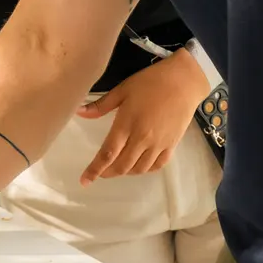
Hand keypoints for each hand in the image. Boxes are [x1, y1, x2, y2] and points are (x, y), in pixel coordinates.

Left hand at [75, 48, 210, 184]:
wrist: (184, 81)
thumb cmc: (150, 82)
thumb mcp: (122, 90)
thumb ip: (100, 106)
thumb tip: (79, 113)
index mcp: (126, 125)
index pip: (107, 154)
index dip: (94, 170)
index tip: (84, 181)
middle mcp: (142, 139)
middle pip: (122, 165)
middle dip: (108, 172)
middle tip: (100, 172)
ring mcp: (158, 144)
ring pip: (139, 168)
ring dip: (125, 171)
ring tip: (118, 167)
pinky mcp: (172, 145)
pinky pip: (157, 165)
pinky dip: (145, 169)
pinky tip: (139, 165)